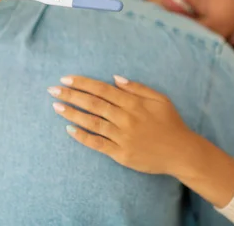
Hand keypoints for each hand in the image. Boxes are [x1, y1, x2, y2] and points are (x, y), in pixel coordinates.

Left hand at [49, 75, 233, 207]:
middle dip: (71, 95)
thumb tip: (114, 78)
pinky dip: (83, 137)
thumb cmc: (170, 123)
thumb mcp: (159, 99)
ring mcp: (122, 137)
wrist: (181, 152)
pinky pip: (98, 144)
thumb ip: (137, 88)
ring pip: (92, 122)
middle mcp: (125, 118)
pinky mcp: (121, 154)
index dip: (83, 83)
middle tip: (52, 90)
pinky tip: (70, 130)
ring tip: (56, 106)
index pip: (102, 89)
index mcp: (133, 103)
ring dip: (73, 114)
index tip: (66, 79)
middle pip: (93, 104)